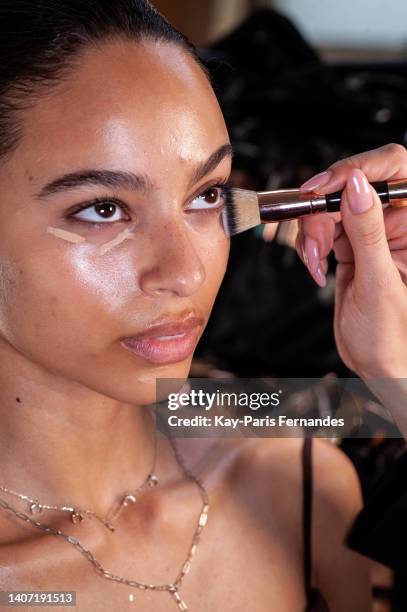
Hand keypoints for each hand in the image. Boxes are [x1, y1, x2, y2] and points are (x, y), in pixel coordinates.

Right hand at [295, 143, 406, 377]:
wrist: (378, 366)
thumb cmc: (394, 339)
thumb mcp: (380, 284)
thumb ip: (368, 232)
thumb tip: (357, 187)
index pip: (396, 168)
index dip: (362, 168)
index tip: (330, 187)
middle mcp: (396, 224)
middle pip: (352, 186)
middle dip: (326, 210)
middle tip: (317, 240)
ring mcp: (371, 234)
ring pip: (330, 207)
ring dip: (313, 232)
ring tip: (316, 262)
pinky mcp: (351, 246)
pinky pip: (321, 229)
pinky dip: (310, 245)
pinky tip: (316, 267)